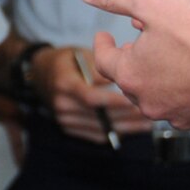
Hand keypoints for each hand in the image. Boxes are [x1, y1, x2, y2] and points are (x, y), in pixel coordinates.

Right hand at [32, 47, 152, 145]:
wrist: (39, 73)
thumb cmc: (65, 60)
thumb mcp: (80, 54)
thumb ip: (100, 67)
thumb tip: (122, 76)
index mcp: (65, 83)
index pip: (92, 97)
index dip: (115, 102)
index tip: (136, 101)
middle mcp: (62, 104)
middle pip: (99, 115)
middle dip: (127, 116)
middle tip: (149, 113)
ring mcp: (64, 119)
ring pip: (100, 128)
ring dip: (125, 128)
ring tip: (146, 125)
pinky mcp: (68, 128)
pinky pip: (95, 135)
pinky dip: (114, 133)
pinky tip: (131, 130)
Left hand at [76, 0, 189, 134]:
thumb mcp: (151, 1)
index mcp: (133, 74)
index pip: (105, 61)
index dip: (102, 45)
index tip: (104, 37)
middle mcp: (153, 102)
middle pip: (132, 84)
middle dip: (132, 64)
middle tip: (136, 49)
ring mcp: (182, 116)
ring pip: (163, 100)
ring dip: (161, 82)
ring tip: (168, 63)